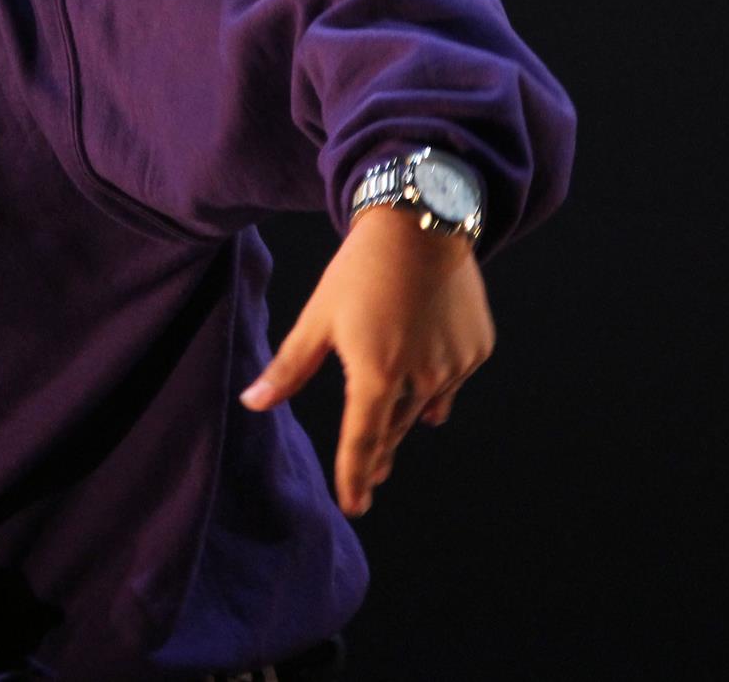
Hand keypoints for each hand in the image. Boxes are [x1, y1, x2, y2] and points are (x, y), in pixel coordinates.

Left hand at [237, 205, 494, 517]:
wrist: (422, 222)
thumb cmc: (360, 269)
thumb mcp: (318, 316)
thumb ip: (289, 367)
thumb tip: (252, 403)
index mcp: (375, 371)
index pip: (362, 440)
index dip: (354, 476)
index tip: (353, 505)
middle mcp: (421, 376)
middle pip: (394, 428)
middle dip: (377, 453)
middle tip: (367, 477)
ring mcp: (455, 364)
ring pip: (423, 408)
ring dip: (403, 418)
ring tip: (388, 432)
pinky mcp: (477, 349)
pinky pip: (450, 382)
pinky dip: (433, 387)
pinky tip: (422, 386)